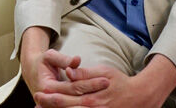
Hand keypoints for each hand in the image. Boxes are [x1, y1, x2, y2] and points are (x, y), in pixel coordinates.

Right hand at [23, 49, 109, 99]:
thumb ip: (63, 59)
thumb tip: (77, 60)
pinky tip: (95, 106)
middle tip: (109, 87)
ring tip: (107, 101)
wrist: (31, 71)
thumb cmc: (41, 62)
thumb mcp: (50, 56)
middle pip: (76, 100)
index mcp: (48, 87)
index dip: (90, 84)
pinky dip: (82, 107)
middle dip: (94, 93)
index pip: (74, 87)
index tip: (106, 79)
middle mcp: (49, 99)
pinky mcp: (55, 107)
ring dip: (90, 105)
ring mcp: (52, 106)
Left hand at [33, 54, 175, 107]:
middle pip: (65, 107)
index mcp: (90, 96)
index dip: (51, 94)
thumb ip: (84, 73)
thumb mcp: (103, 72)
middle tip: (36, 101)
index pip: (66, 94)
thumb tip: (68, 72)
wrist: (139, 97)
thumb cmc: (120, 82)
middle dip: (49, 104)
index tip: (39, 91)